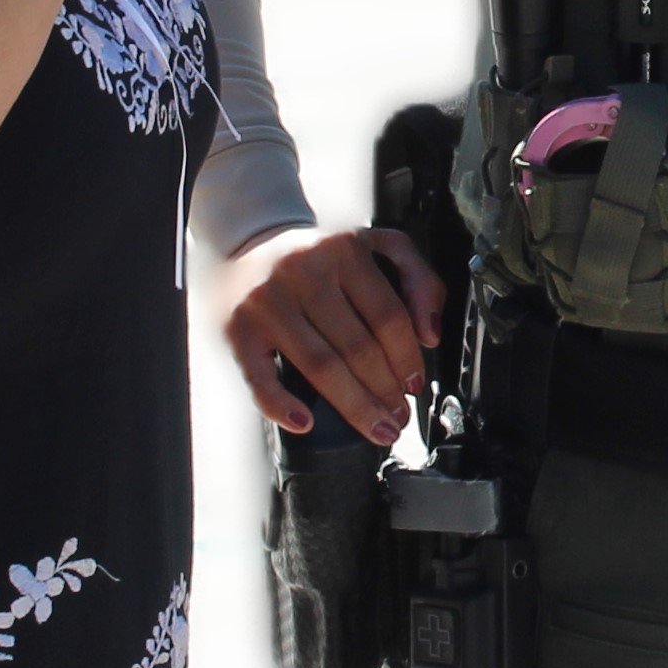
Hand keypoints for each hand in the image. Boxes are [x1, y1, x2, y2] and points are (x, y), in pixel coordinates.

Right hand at [212, 222, 448, 437]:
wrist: (248, 241)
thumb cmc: (318, 255)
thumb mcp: (374, 245)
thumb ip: (417, 277)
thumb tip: (430, 335)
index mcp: (343, 250)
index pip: (388, 316)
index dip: (407, 358)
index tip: (415, 386)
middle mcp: (303, 271)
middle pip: (357, 346)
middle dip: (385, 391)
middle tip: (398, 417)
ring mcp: (267, 301)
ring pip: (321, 365)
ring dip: (354, 405)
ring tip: (375, 426)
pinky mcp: (237, 328)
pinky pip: (260, 376)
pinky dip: (281, 405)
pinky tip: (304, 422)